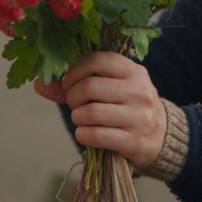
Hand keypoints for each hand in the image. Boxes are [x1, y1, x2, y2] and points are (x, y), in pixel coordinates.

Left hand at [33, 51, 166, 168]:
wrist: (161, 135)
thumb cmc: (127, 106)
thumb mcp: (111, 88)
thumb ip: (76, 84)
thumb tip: (39, 84)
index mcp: (133, 71)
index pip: (97, 60)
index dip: (75, 70)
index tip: (69, 82)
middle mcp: (138, 90)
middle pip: (90, 87)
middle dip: (72, 97)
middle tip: (74, 104)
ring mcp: (138, 116)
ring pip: (91, 112)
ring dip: (77, 117)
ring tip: (80, 118)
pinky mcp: (134, 141)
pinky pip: (96, 136)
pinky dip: (82, 135)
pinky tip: (85, 133)